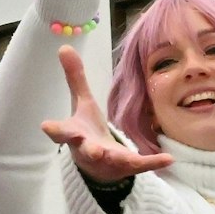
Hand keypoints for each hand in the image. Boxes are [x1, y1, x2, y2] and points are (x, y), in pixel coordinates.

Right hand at [42, 47, 171, 184]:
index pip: (62, 132)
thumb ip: (75, 78)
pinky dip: (153, 162)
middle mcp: (88, 149)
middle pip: (86, 149)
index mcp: (75, 134)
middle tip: (92, 150)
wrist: (98, 166)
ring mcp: (108, 161)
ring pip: (110, 160)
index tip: (46, 126)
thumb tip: (64, 46)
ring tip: (117, 156)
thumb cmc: (87, 132)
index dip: (54, 130)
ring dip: (114, 157)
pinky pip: (140, 165)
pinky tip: (168, 159)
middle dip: (88, 149)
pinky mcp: (126, 167)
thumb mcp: (82, 103)